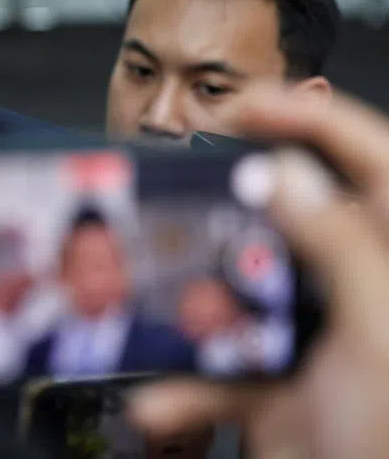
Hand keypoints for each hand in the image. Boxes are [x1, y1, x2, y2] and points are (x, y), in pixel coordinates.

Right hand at [129, 87, 388, 457]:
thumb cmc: (386, 448)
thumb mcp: (378, 338)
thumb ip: (338, 246)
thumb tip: (290, 176)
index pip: (372, 164)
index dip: (315, 123)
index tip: (247, 107)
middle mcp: (357, 293)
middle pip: (293, 218)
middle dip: (233, 210)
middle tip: (189, 188)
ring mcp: (313, 338)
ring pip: (241, 288)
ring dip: (197, 305)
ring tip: (173, 306)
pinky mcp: (273, 382)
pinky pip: (217, 364)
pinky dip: (185, 384)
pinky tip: (165, 399)